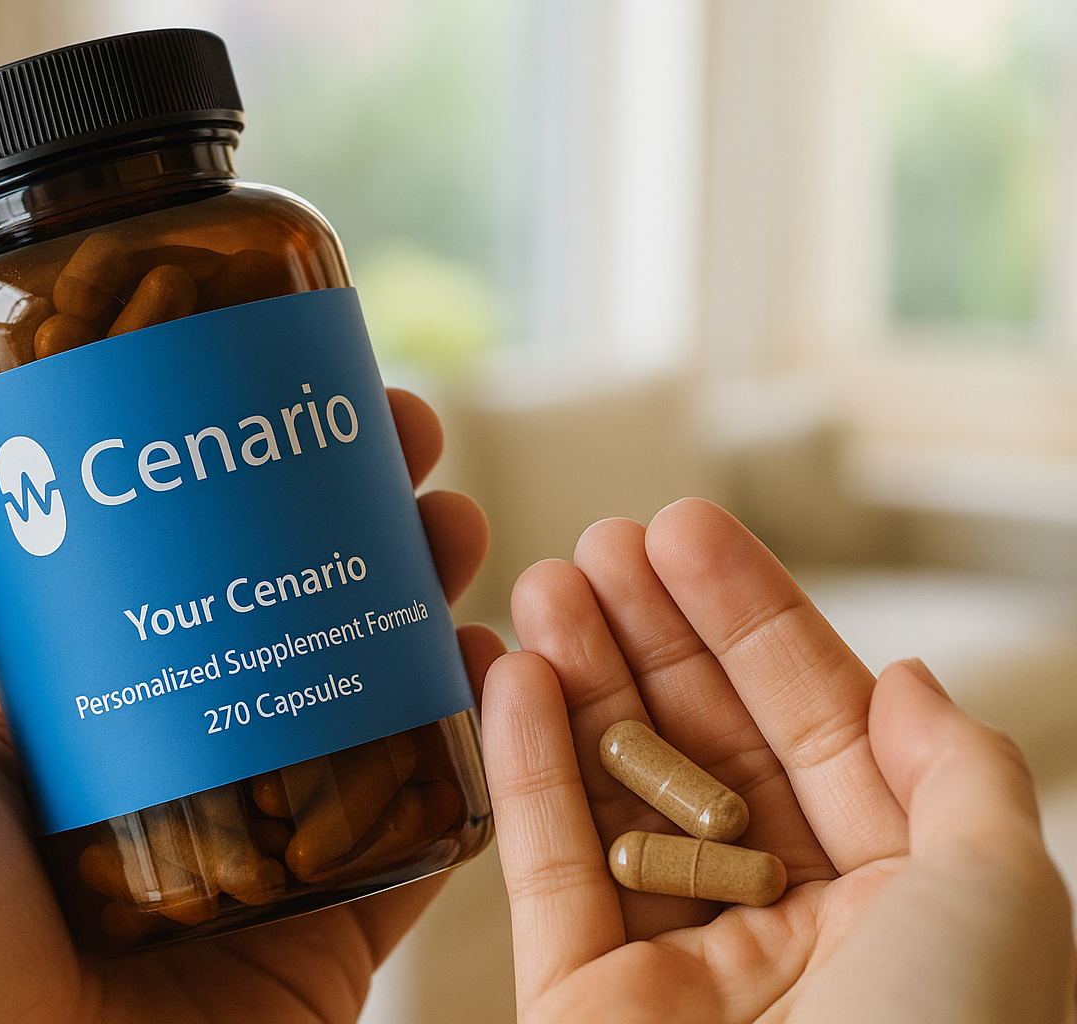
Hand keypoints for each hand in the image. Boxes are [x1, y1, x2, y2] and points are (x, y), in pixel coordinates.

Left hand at [0, 314, 504, 1022]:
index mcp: (65, 699)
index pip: (167, 545)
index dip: (234, 457)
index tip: (285, 379)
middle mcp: (168, 752)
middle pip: (284, 595)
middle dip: (354, 505)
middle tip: (405, 441)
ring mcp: (256, 836)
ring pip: (365, 686)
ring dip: (424, 595)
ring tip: (456, 530)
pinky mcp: (327, 920)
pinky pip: (423, 819)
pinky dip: (475, 742)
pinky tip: (495, 669)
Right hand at [485, 501, 1076, 1022]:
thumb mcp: (1003, 904)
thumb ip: (959, 776)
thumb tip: (907, 676)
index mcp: (890, 898)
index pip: (812, 721)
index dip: (750, 619)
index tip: (686, 531)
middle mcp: (781, 920)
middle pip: (702, 739)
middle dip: (652, 633)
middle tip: (600, 539)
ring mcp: (673, 962)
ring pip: (614, 788)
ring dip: (578, 677)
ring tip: (546, 578)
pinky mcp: (576, 1000)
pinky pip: (544, 867)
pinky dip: (521, 767)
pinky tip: (509, 674)